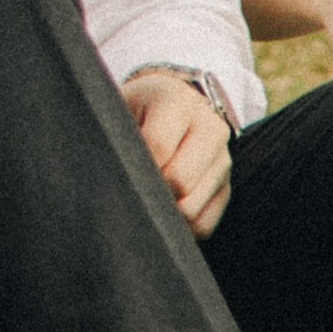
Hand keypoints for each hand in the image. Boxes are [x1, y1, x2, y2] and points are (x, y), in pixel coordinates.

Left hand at [121, 67, 230, 233]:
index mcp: (179, 102)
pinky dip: (181, 228)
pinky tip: (162, 214)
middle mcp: (210, 129)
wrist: (171, 103)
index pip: (157, 147)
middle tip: (129, 188)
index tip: (118, 169)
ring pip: (192, 208)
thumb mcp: (122, 106)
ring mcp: (223, 160)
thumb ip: (117, 134)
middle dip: (150, 191)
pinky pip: (205, 224)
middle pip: (179, 182)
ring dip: (164, 213)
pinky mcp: (226, 187)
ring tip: (144, 200)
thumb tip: (106, 175)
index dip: (135, 167)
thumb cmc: (135, 109)